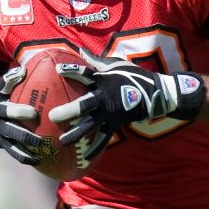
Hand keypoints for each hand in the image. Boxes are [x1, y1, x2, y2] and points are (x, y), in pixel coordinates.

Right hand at [0, 66, 43, 163]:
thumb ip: (10, 81)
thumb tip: (24, 69)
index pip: (7, 108)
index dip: (19, 111)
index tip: (33, 112)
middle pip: (12, 129)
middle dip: (26, 133)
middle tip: (41, 137)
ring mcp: (0, 135)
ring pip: (14, 143)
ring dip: (27, 146)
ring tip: (41, 147)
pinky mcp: (2, 145)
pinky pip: (14, 153)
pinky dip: (26, 158)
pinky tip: (38, 160)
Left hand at [49, 48, 203, 149]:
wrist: (156, 93)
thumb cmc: (132, 76)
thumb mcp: (115, 65)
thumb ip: (96, 61)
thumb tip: (80, 50)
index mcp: (102, 80)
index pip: (85, 74)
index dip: (72, 71)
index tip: (58, 70)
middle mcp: (104, 98)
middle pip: (84, 105)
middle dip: (69, 111)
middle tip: (52, 116)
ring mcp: (109, 113)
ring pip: (90, 124)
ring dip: (76, 133)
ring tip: (62, 141)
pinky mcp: (115, 124)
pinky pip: (103, 138)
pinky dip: (94, 149)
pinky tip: (83, 158)